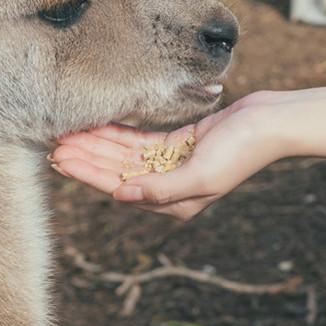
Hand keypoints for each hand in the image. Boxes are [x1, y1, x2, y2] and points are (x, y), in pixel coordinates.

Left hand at [47, 90, 291, 220]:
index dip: (88, 173)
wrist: (271, 122)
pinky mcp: (178, 142)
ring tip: (68, 132)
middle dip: (86, 158)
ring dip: (97, 144)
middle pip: (116, 171)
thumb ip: (161, 189)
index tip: (61, 160)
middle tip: (54, 142)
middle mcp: (169, 187)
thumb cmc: (242, 150)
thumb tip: (121, 197)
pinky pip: (140, 140)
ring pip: (124, 155)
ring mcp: (172, 164)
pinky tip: (98, 124)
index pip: (119, 187)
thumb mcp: (202, 174)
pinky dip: (119, 133)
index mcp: (173, 203)